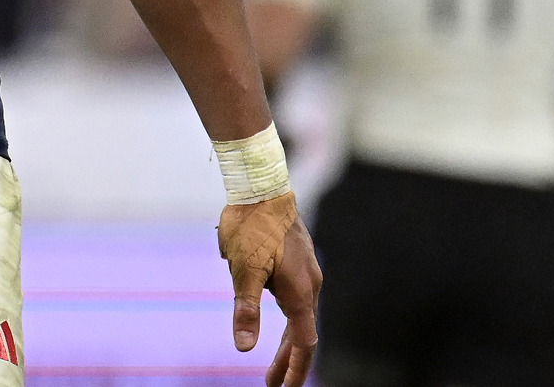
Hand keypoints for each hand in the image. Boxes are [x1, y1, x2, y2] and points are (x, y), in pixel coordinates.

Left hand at [217, 193, 321, 386]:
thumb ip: (245, 309)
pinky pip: (297, 298)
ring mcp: (307, 271)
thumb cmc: (251, 227)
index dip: (295, 369)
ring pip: (300, 315)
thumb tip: (244, 347)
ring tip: (274, 363)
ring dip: (288, 341)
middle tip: (273, 383)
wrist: (262, 186)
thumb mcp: (243, 271)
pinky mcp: (299, 260)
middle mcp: (310, 284)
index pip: (304, 343)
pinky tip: (276, 316)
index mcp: (300, 292)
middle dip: (289, 362)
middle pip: (303, 333)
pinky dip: (289, 318)